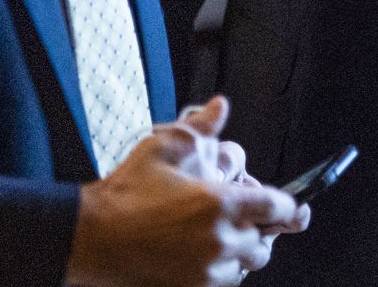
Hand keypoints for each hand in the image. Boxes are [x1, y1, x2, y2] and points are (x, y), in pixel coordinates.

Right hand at [66, 96, 303, 286]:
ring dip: (238, 250)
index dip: (284, 204)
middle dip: (256, 228)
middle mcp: (220, 241)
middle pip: (263, 242)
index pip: (277, 207)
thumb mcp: (163, 147)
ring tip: (216, 233)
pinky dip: (220, 268)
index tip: (285, 205)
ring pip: (244, 265)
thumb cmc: (126, 192)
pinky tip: (201, 251)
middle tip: (238, 216)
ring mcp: (206, 271)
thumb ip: (200, 128)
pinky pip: (223, 282)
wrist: (92, 237)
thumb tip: (220, 107)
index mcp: (220, 204)